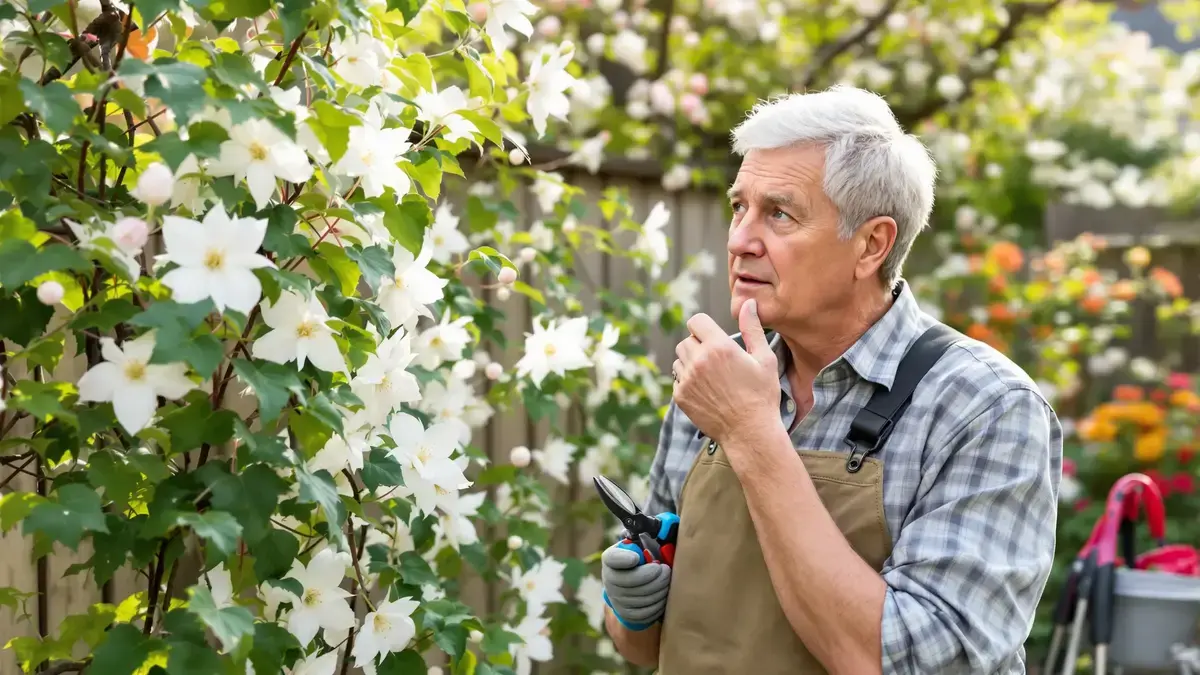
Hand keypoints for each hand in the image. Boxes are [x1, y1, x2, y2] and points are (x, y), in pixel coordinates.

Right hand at [601, 543, 671, 630]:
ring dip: (659, 589)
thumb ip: (650, 536)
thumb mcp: (641, 545)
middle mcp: (609, 579)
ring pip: (640, 597)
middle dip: (652, 575)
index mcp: (611, 559)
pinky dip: (657, 604)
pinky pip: (644, 612)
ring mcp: (616, 598)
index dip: (624, 559)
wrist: (633, 586)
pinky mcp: (626, 613)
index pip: (612, 558)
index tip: (638, 557)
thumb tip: (667, 527)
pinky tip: (664, 595)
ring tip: (667, 581)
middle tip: (666, 570)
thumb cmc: (642, 560)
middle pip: (630, 580)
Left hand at [672, 299, 779, 442]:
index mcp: (719, 347)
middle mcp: (698, 361)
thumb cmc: (762, 395)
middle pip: (686, 340)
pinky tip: (706, 391)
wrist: (750, 432)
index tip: (713, 337)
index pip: (696, 321)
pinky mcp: (681, 397)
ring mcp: (687, 380)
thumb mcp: (764, 359)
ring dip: (691, 363)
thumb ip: (752, 328)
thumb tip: (747, 303)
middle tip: (716, 360)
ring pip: (679, 359)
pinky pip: (677, 380)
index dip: (704, 327)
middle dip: (698, 345)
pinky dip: (687, 382)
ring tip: (712, 376)